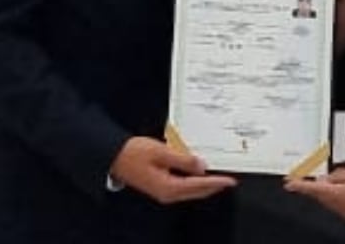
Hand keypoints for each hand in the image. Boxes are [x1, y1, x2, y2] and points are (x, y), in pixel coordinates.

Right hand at [109, 137, 235, 203]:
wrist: (114, 156)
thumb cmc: (134, 153)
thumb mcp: (161, 152)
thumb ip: (183, 160)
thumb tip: (201, 166)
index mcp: (168, 187)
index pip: (199, 185)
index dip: (216, 182)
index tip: (230, 180)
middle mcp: (167, 193)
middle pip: (196, 192)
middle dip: (213, 186)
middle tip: (229, 181)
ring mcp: (163, 191)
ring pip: (190, 191)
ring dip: (204, 185)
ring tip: (217, 178)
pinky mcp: (160, 186)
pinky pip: (182, 187)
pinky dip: (194, 182)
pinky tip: (198, 175)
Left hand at [285, 163, 344, 230]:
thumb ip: (340, 175)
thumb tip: (328, 179)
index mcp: (341, 196)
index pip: (314, 190)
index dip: (300, 186)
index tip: (290, 184)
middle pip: (325, 199)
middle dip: (319, 189)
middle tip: (316, 179)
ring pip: (337, 205)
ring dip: (334, 195)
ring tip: (339, 183)